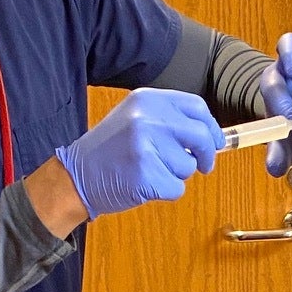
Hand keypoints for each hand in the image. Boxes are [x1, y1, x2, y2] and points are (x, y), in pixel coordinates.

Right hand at [55, 89, 223, 218]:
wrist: (75, 176)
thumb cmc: (108, 151)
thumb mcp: (135, 118)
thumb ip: (169, 120)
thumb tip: (210, 136)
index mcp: (148, 99)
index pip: (197, 108)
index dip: (212, 128)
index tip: (216, 142)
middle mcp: (148, 118)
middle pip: (201, 136)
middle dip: (207, 155)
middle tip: (203, 166)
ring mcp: (146, 146)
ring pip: (188, 166)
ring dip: (176, 174)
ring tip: (149, 170)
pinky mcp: (146, 175)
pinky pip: (176, 188)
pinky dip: (165, 192)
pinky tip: (144, 184)